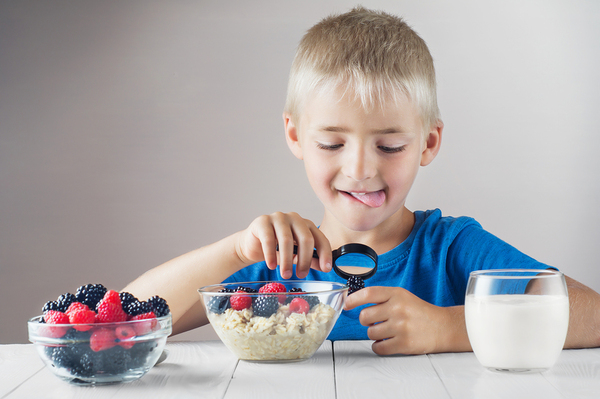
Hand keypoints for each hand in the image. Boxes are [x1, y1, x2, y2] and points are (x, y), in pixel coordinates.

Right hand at [235, 212, 332, 278]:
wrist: (252, 245)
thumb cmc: (275, 249)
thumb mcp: (294, 255)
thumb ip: (308, 259)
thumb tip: (323, 267)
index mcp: (306, 225)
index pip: (320, 238)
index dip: (324, 253)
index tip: (326, 269)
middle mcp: (294, 218)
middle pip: (305, 238)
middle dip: (305, 259)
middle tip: (301, 275)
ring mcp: (278, 218)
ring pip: (287, 239)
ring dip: (287, 260)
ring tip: (285, 275)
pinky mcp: (262, 222)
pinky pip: (269, 239)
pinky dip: (271, 254)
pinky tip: (271, 265)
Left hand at [344, 286, 469, 354]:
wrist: (443, 327)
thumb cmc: (419, 312)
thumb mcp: (402, 296)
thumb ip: (381, 297)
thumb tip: (354, 301)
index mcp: (397, 294)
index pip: (368, 293)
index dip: (353, 299)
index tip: (346, 304)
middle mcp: (398, 309)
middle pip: (365, 316)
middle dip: (366, 321)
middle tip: (376, 322)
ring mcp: (401, 327)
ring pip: (370, 333)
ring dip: (374, 334)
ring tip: (387, 331)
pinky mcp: (404, 344)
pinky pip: (378, 348)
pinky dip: (379, 347)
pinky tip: (387, 342)